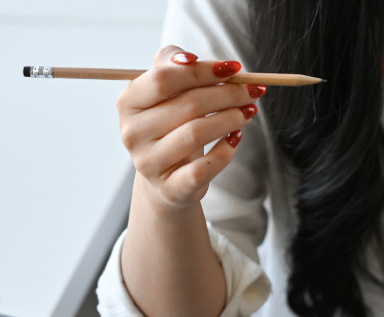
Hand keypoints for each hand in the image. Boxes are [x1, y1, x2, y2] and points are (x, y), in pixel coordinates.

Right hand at [117, 46, 263, 209]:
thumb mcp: (166, 94)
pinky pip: (205, 167)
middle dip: (227, 95)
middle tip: (252, 91)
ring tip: (248, 112)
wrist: (168, 176)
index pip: (164, 79)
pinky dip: (226, 150)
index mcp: (129, 103)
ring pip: (197, 134)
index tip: (234, 68)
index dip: (202, 71)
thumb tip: (192, 59)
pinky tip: (236, 138)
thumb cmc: (171, 126)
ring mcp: (149, 163)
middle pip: (188, 105)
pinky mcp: (172, 188)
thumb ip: (173, 67)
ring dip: (230, 119)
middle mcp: (133, 133)